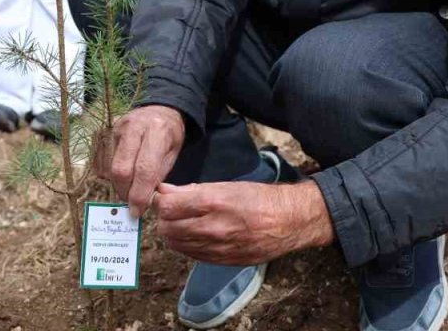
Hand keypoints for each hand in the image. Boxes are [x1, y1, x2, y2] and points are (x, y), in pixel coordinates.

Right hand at [96, 105, 184, 216]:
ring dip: (116, 185)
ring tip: (128, 189)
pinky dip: (108, 176)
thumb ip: (157, 176)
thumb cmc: (169, 135)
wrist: (159, 109)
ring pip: (108, 167)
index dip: (139, 194)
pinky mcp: (102, 131)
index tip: (137, 212)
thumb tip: (142, 201)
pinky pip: (99, 162)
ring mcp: (114, 127)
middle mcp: (132, 126)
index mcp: (156, 130)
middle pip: (121, 169)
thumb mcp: (172, 154)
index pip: (144, 169)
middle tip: (131, 204)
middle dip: (125, 192)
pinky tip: (120, 176)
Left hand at [154, 180, 335, 265]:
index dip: (160, 201)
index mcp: (213, 203)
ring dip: (173, 233)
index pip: (167, 207)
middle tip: (171, 210)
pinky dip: (186, 245)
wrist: (288, 222)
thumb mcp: (225, 186)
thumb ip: (192, 191)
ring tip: (182, 222)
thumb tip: (164, 191)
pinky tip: (193, 235)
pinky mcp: (222, 261)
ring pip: (176, 245)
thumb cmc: (258, 198)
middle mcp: (213, 228)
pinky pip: (191, 255)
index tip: (162, 197)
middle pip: (167, 228)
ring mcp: (217, 248)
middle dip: (164, 218)